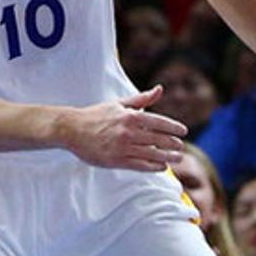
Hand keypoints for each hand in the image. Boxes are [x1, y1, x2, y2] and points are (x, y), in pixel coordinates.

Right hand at [62, 86, 186, 171]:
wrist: (72, 129)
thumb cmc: (96, 115)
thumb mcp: (118, 104)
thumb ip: (141, 99)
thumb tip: (160, 89)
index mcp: (130, 116)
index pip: (159, 122)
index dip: (174, 128)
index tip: (183, 132)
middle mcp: (128, 132)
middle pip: (159, 139)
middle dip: (173, 144)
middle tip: (181, 146)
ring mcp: (123, 147)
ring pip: (152, 154)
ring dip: (168, 156)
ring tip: (176, 157)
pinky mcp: (117, 160)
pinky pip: (141, 165)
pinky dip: (154, 166)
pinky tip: (161, 166)